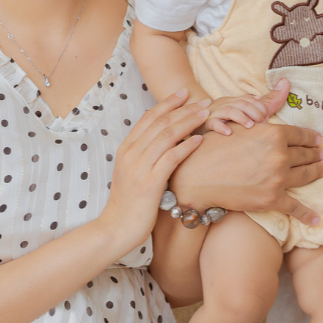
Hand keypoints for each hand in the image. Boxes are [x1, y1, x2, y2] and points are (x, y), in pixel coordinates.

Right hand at [94, 90, 209, 254]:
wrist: (116, 228)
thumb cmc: (129, 203)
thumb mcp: (132, 173)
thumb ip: (145, 156)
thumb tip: (165, 143)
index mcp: (126, 149)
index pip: (148, 117)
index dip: (167, 103)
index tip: (184, 94)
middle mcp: (131, 153)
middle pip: (160, 122)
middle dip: (184, 108)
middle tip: (203, 101)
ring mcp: (139, 167)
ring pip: (167, 135)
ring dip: (189, 122)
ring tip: (206, 115)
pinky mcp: (150, 183)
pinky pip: (171, 158)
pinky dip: (186, 146)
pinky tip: (200, 140)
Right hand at [170, 79, 322, 225]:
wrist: (196, 175)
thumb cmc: (216, 145)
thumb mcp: (242, 122)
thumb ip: (266, 105)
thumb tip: (285, 85)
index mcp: (274, 134)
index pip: (301, 135)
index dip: (311, 138)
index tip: (317, 140)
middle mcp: (280, 156)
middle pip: (306, 154)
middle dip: (316, 155)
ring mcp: (277, 179)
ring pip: (305, 176)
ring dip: (317, 173)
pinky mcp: (271, 199)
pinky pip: (295, 207)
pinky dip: (307, 214)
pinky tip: (317, 219)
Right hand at [203, 93, 270, 135]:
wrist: (201, 126)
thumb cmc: (231, 122)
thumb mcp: (252, 111)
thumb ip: (270, 100)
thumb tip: (286, 81)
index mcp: (238, 101)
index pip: (251, 99)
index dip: (260, 107)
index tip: (267, 119)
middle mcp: (227, 104)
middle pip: (242, 103)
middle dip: (254, 112)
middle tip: (262, 123)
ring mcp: (216, 113)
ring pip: (229, 111)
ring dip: (241, 117)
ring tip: (250, 126)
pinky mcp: (207, 124)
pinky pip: (213, 123)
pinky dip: (221, 127)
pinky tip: (229, 133)